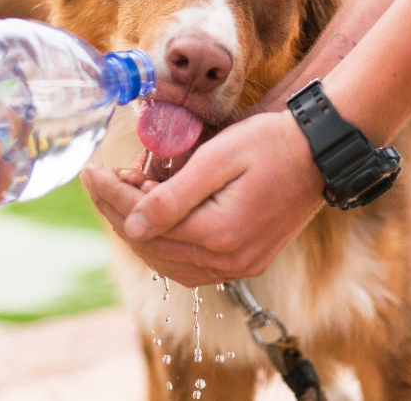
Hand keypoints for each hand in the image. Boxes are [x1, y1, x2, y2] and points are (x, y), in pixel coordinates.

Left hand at [82, 111, 323, 286]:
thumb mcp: (218, 158)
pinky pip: (191, 265)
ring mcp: (240, 266)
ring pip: (168, 261)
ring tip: (125, 194)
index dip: (111, 196)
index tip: (90, 171)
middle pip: (152, 246)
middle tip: (101, 179)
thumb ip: (173, 196)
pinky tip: (154, 219)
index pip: (144, 223)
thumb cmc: (271, 144)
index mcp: (219, 235)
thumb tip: (131, 225)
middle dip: (119, 212)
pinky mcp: (247, 261)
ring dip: (139, 230)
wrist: (320, 152)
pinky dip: (165, 244)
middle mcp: (228, 261)